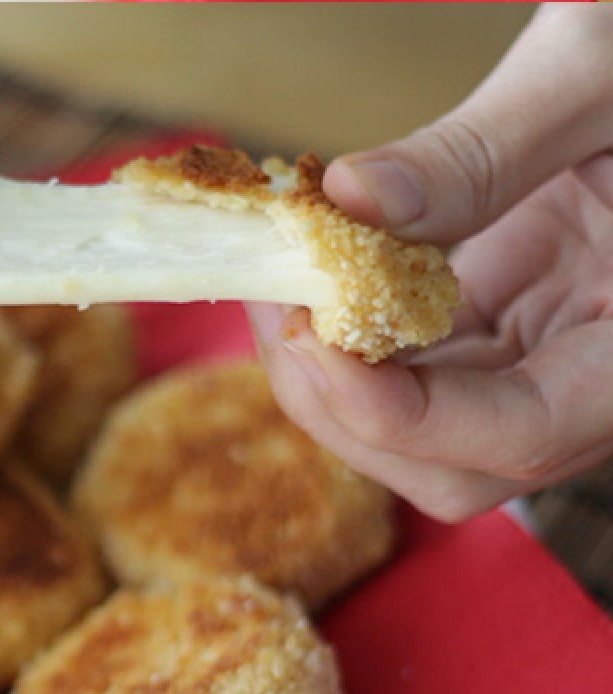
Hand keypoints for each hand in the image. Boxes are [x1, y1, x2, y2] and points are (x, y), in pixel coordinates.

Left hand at [248, 4, 612, 521]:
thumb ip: (484, 150)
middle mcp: (596, 375)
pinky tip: (308, 269)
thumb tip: (350, 196)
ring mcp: (548, 354)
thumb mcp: (599, 77)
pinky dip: (351, 326)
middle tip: (271, 311)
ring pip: (417, 418)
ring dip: (328, 365)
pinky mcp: (511, 320)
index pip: (524, 436)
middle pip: (450, 460)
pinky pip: (415, 357)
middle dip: (339, 401)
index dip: (402, 416)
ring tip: (272, 279)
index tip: (310, 342)